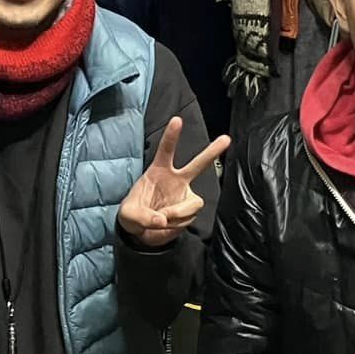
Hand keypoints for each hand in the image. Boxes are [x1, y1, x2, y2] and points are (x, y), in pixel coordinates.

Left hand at [117, 116, 227, 246]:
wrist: (140, 233)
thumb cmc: (132, 216)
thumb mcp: (128, 216)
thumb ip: (142, 217)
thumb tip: (162, 220)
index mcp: (158, 171)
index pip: (166, 150)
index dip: (172, 136)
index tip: (177, 120)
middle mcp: (175, 180)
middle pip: (197, 164)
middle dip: (212, 152)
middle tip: (226, 139)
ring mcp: (185, 195)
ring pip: (194, 203)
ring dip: (178, 213)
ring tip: (163, 218)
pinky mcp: (189, 210)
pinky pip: (189, 217)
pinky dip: (177, 224)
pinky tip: (167, 224)